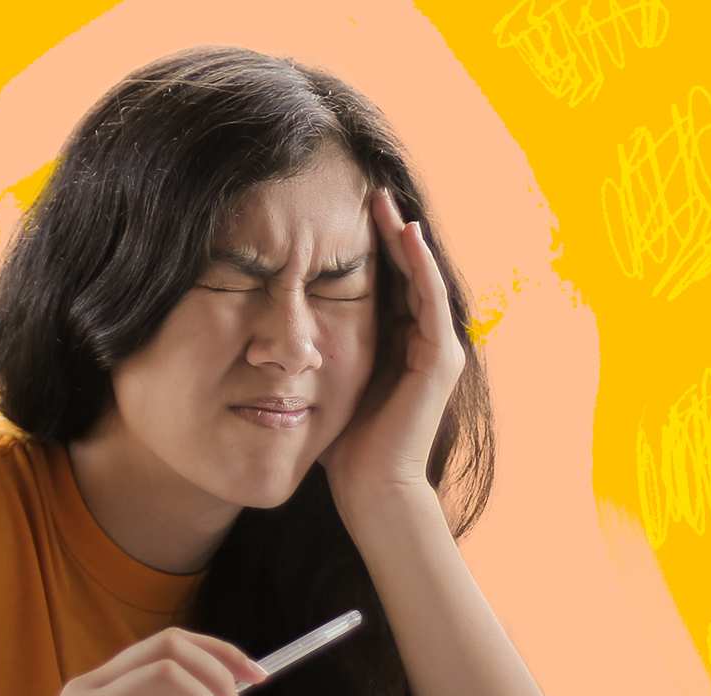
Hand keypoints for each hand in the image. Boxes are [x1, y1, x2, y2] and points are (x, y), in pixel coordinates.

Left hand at [319, 186, 465, 505]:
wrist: (372, 488)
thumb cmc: (345, 447)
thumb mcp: (324, 383)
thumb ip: (312, 355)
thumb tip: (269, 332)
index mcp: (397, 346)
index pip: (386, 284)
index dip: (369, 248)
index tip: (342, 213)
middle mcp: (422, 343)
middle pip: (407, 273)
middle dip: (388, 232)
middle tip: (369, 191)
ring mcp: (437, 349)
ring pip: (422, 278)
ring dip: (405, 237)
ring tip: (385, 201)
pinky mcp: (441, 359)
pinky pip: (430, 300)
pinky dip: (419, 265)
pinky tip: (405, 234)